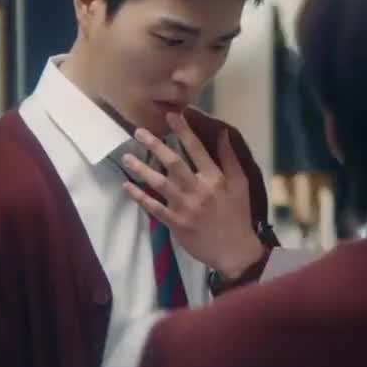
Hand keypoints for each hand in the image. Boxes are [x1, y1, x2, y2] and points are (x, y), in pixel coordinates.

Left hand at [122, 111, 264, 278]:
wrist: (234, 250)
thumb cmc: (238, 214)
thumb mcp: (240, 184)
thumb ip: (230, 158)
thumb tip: (223, 133)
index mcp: (215, 178)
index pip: (197, 149)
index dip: (183, 130)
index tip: (171, 115)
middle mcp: (198, 190)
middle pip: (174, 162)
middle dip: (155, 145)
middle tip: (139, 131)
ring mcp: (185, 207)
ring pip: (159, 183)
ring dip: (141, 169)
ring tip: (127, 157)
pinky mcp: (176, 223)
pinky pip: (154, 208)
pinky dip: (140, 197)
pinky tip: (127, 186)